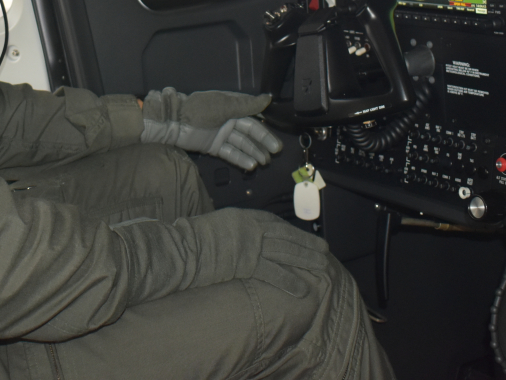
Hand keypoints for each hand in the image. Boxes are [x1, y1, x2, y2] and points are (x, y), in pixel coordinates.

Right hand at [113, 208, 329, 299]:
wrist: (181, 247)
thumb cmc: (189, 239)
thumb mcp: (214, 226)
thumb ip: (230, 231)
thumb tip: (236, 240)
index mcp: (243, 217)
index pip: (273, 222)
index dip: (290, 231)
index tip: (302, 236)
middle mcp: (251, 228)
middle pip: (285, 236)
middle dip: (306, 243)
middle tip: (324, 249)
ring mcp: (251, 245)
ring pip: (286, 252)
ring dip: (306, 259)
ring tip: (322, 266)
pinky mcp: (247, 263)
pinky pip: (273, 273)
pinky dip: (289, 281)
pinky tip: (302, 289)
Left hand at [140, 88, 281, 170]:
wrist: (174, 122)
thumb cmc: (200, 110)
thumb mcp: (224, 105)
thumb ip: (246, 105)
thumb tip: (268, 98)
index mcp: (231, 106)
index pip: (252, 116)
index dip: (265, 126)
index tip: (276, 136)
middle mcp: (228, 120)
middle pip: (250, 132)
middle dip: (263, 142)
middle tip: (275, 152)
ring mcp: (221, 134)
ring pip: (242, 144)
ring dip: (254, 152)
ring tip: (265, 161)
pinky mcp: (214, 147)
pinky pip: (231, 153)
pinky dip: (241, 159)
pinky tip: (252, 165)